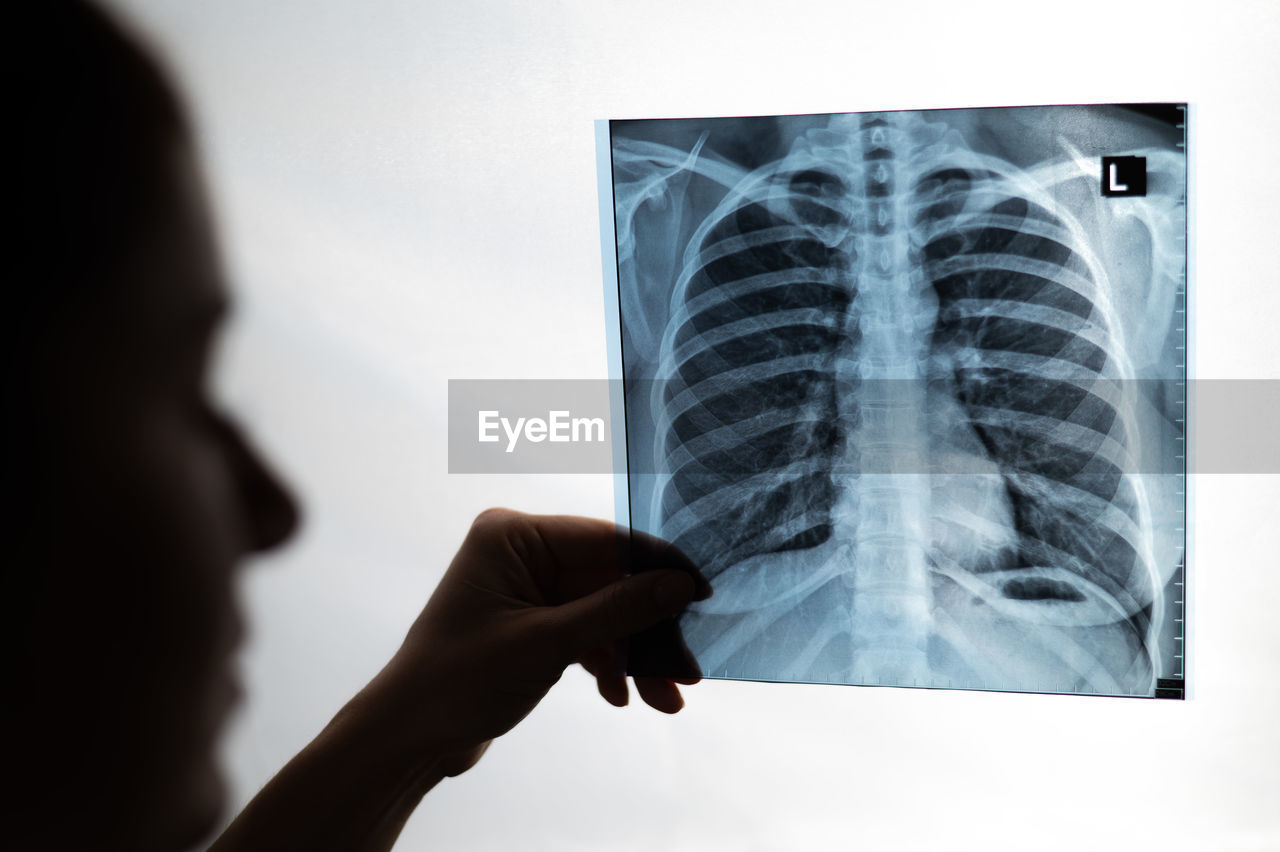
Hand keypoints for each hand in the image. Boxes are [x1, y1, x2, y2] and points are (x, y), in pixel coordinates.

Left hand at [381, 508, 710, 773]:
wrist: (409, 738)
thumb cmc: (458, 680)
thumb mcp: (548, 644)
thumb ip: (618, 611)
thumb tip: (679, 586)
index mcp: (513, 535)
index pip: (605, 539)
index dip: (658, 567)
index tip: (702, 594)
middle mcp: (520, 553)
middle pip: (609, 581)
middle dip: (648, 629)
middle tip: (686, 669)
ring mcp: (526, 590)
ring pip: (603, 613)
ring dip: (634, 655)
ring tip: (666, 697)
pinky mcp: (530, 625)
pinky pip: (585, 635)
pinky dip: (607, 664)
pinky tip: (623, 697)